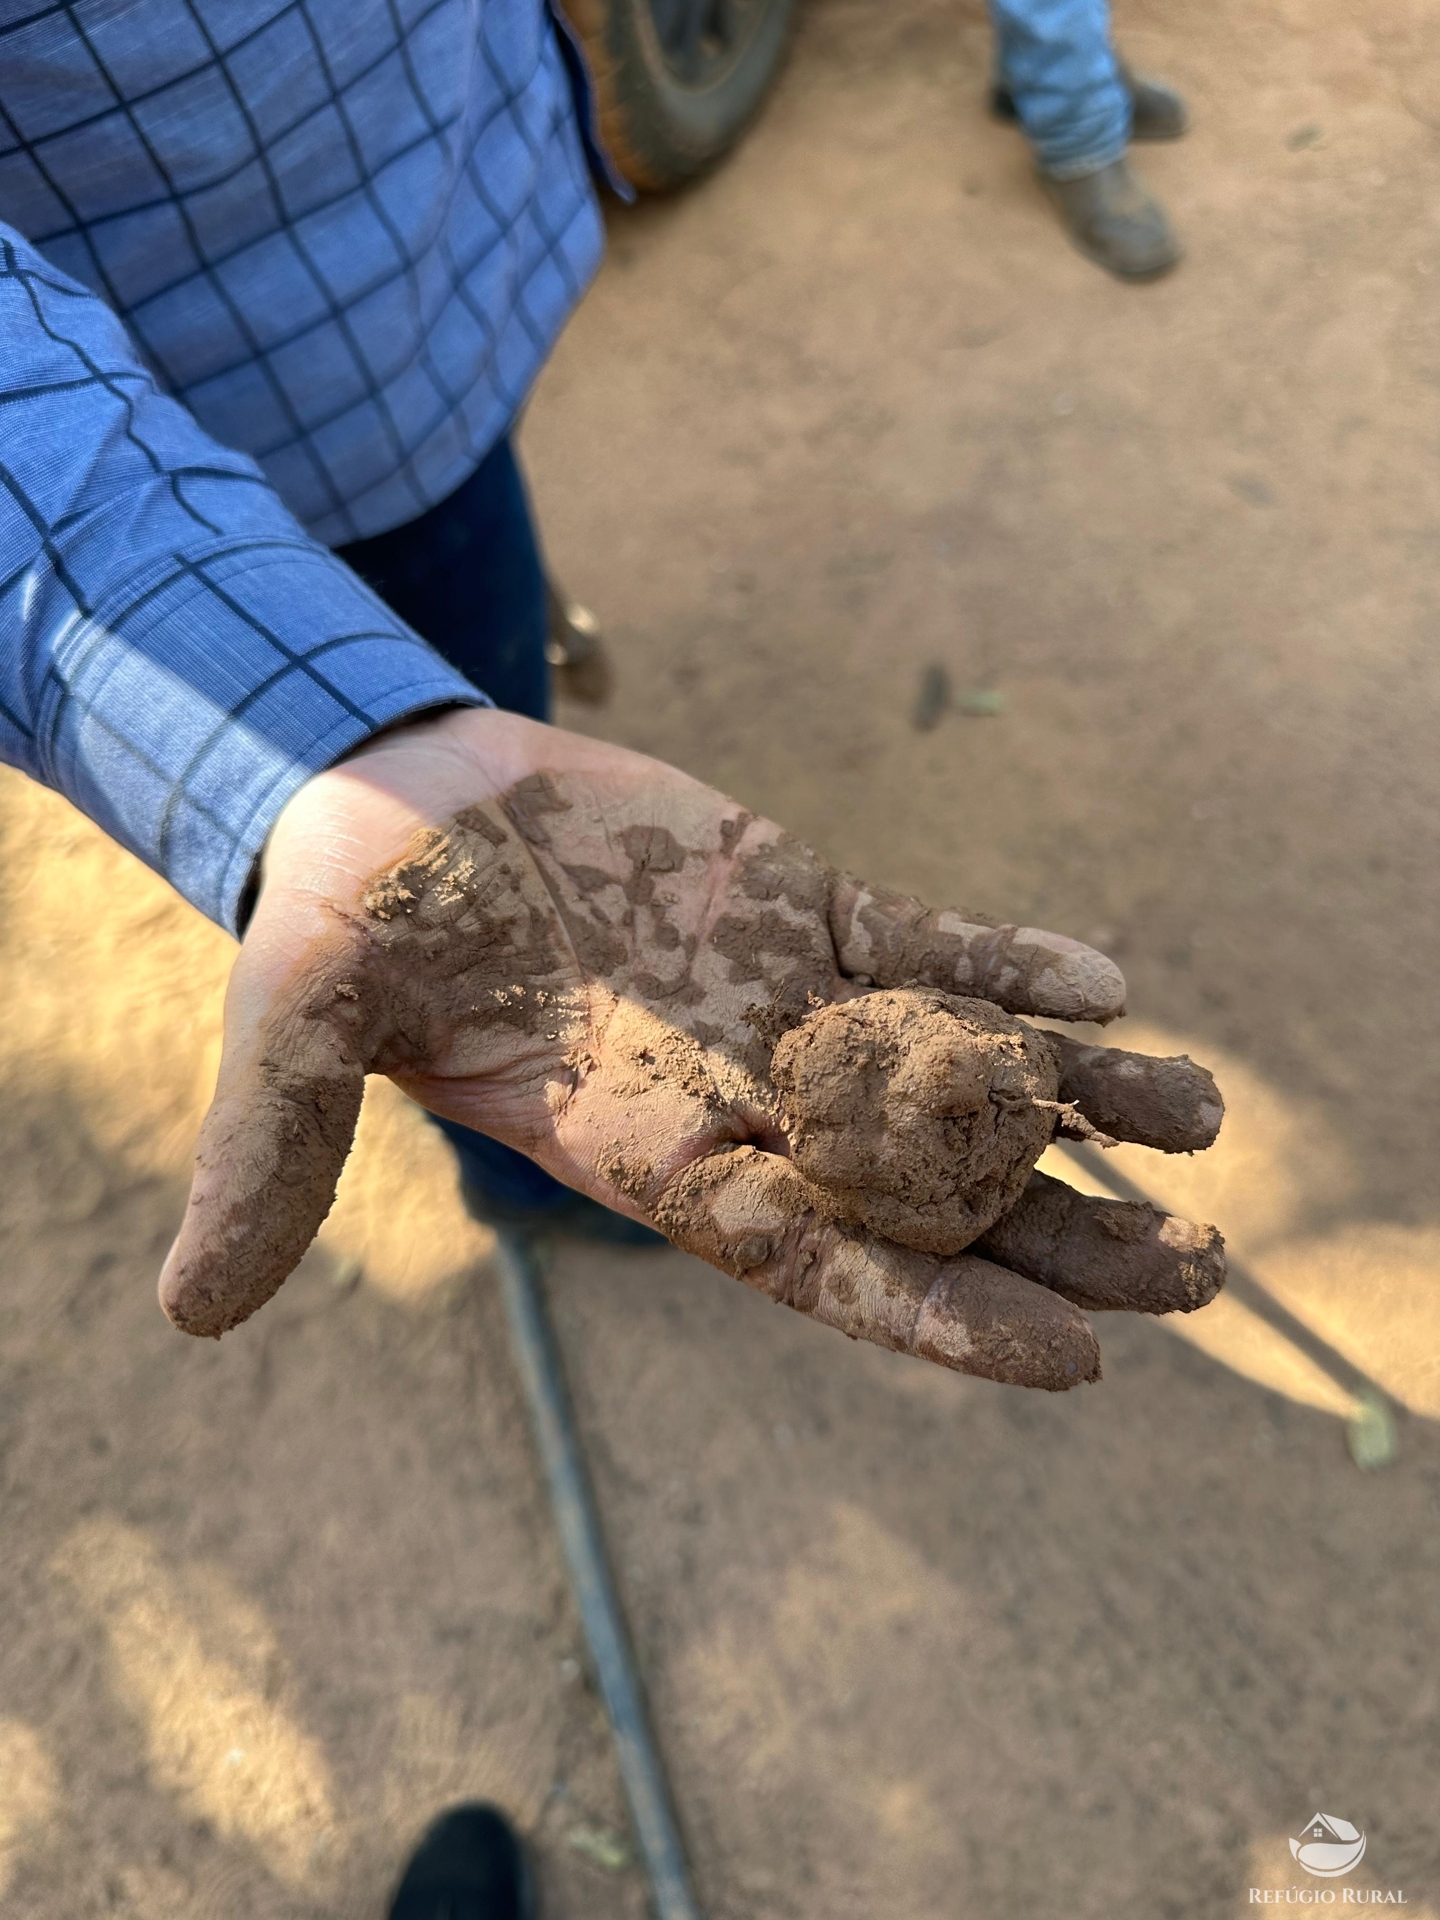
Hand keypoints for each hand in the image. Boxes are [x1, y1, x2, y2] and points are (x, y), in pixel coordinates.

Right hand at [159, 709, 1223, 1388]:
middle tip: (1204, 1279)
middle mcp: (731, 1088)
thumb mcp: (292, 1035)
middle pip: (919, 1184)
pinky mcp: (795, 904)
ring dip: (1073, 1100)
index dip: (932, 1312)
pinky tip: (1108, 990)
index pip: (806, 1255)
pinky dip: (1007, 964)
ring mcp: (777, 997)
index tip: (1070, 1368)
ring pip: (948, 1063)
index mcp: (639, 1144)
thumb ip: (269, 1163)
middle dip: (1057, 1233)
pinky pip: (922, 942)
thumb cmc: (347, 922)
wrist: (395, 805)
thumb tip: (182, 1316)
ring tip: (1205, 1128)